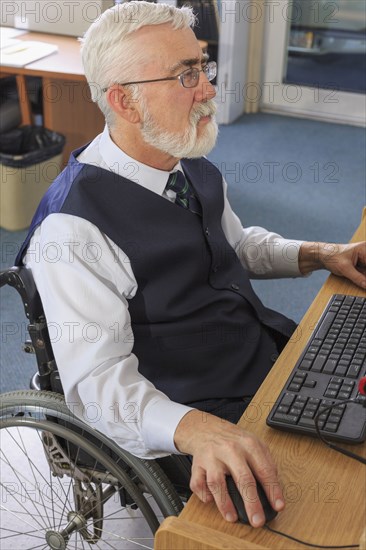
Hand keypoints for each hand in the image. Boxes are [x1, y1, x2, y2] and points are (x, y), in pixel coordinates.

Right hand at [174, 410, 284, 526]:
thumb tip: (275, 486)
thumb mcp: (254, 443)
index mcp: (248, 444)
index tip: (278, 506)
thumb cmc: (233, 440)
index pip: (264, 470)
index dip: (273, 490)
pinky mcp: (197, 464)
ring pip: (217, 482)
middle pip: (243, 478)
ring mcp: (212, 457)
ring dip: (224, 502)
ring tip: (232, 517)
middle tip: (257, 520)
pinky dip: (204, 494)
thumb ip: (267, 462)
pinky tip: (211, 500)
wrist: (206, 428)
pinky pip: (198, 483)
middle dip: (251, 502)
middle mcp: (230, 450)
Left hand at [299, 241, 365, 288]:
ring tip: (352, 275)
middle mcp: (365, 252)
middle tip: (363, 283)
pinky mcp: (361, 264)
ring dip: (363, 277)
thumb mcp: (344, 268)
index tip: (365, 282)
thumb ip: (357, 278)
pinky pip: (364, 272)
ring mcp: (364, 258)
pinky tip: (362, 282)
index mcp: (364, 249)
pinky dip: (363, 278)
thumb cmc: (332, 257)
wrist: (322, 256)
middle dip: (364, 276)